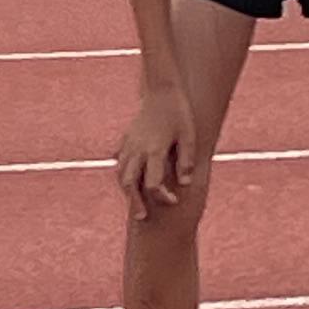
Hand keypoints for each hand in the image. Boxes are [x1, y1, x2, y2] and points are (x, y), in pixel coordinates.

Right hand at [117, 87, 199, 220]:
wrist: (162, 90)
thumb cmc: (180, 114)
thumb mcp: (189, 135)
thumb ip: (186, 160)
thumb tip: (185, 184)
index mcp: (154, 149)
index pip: (152, 182)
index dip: (162, 196)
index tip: (174, 201)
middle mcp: (137, 149)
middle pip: (128, 182)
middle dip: (134, 201)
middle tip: (141, 217)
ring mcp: (128, 145)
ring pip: (120, 173)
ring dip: (126, 191)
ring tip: (135, 205)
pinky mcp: (126, 140)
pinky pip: (119, 162)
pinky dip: (123, 175)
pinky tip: (128, 185)